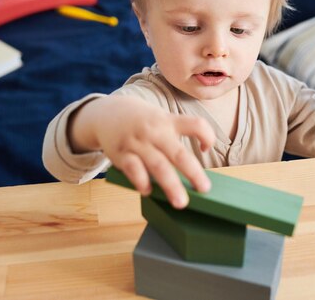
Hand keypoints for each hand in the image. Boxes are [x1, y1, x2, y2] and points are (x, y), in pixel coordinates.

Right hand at [74, 96, 214, 208]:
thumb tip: (191, 172)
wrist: (108, 112)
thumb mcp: (161, 119)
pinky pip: (133, 168)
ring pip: (158, 165)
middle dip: (193, 173)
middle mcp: (156, 132)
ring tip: (180, 202)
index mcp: (169, 122)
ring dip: (170, 185)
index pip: (196, 124)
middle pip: (179, 153)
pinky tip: (148, 191)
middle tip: (204, 189)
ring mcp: (138, 143)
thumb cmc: (142, 122)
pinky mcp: (121, 153)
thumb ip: (175, 138)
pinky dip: (141, 181)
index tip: (207, 148)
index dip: (207, 136)